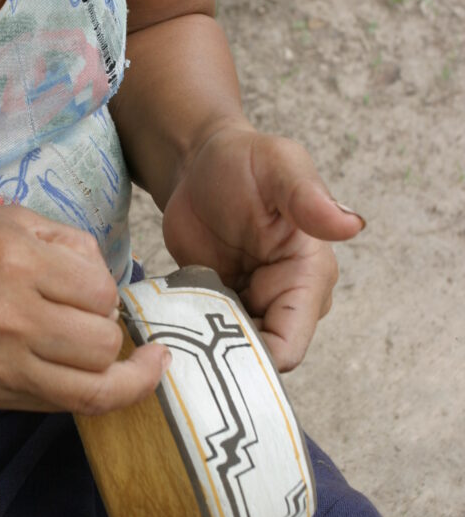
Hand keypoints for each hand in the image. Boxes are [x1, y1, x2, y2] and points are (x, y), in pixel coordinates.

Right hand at [0, 204, 169, 412]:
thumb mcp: (8, 218)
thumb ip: (69, 245)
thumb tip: (111, 286)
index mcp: (13, 261)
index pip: (101, 292)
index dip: (105, 287)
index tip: (88, 282)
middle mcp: (6, 318)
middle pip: (102, 344)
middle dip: (108, 326)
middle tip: (87, 313)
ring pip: (92, 390)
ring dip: (110, 370)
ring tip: (111, 352)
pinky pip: (59, 406)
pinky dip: (85, 391)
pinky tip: (94, 373)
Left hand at [161, 123, 364, 370]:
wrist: (198, 162)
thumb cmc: (244, 159)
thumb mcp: (279, 167)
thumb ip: (308, 198)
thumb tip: (352, 225)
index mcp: (309, 276)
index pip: (289, 344)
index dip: (254, 355)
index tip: (209, 344)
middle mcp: (286, 299)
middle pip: (257, 357)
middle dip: (221, 355)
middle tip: (179, 335)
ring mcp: (250, 305)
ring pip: (228, 353)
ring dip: (201, 347)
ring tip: (168, 327)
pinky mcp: (218, 304)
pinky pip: (205, 337)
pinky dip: (186, 334)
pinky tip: (164, 322)